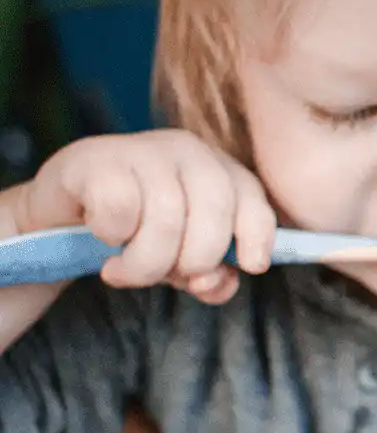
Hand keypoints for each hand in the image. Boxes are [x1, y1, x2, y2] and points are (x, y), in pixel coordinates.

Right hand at [17, 130, 273, 303]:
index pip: (254, 202)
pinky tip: (102, 236)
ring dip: (144, 263)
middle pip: (213, 213)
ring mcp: (143, 149)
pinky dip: (112, 236)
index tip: (252, 267)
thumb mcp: (181, 258)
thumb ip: (209, 276)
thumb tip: (215, 283)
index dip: (258, 237)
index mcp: (219, 171)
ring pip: (167, 218)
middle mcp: (189, 152)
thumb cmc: (136, 234)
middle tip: (164, 278)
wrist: (63, 213)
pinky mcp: (98, 159)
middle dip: (194, 260)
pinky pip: (120, 210)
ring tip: (121, 271)